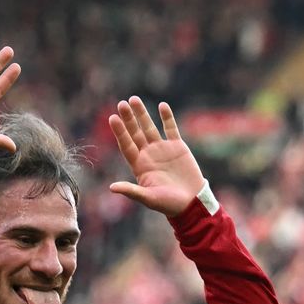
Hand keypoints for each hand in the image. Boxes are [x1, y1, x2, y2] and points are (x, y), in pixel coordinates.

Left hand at [107, 97, 205, 216]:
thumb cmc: (169, 204)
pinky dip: (167, 117)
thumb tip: (111, 188)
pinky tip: (162, 105)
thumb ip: (132, 191)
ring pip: (149, 127)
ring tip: (134, 99)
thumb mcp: (149, 199)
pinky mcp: (177, 147)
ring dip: (142, 114)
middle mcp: (148, 155)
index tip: (113, 118)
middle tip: (121, 104)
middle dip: (129, 119)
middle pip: (135, 133)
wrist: (192, 202)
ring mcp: (162, 149)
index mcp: (139, 166)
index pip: (126, 145)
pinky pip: (171, 129)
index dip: (120, 132)